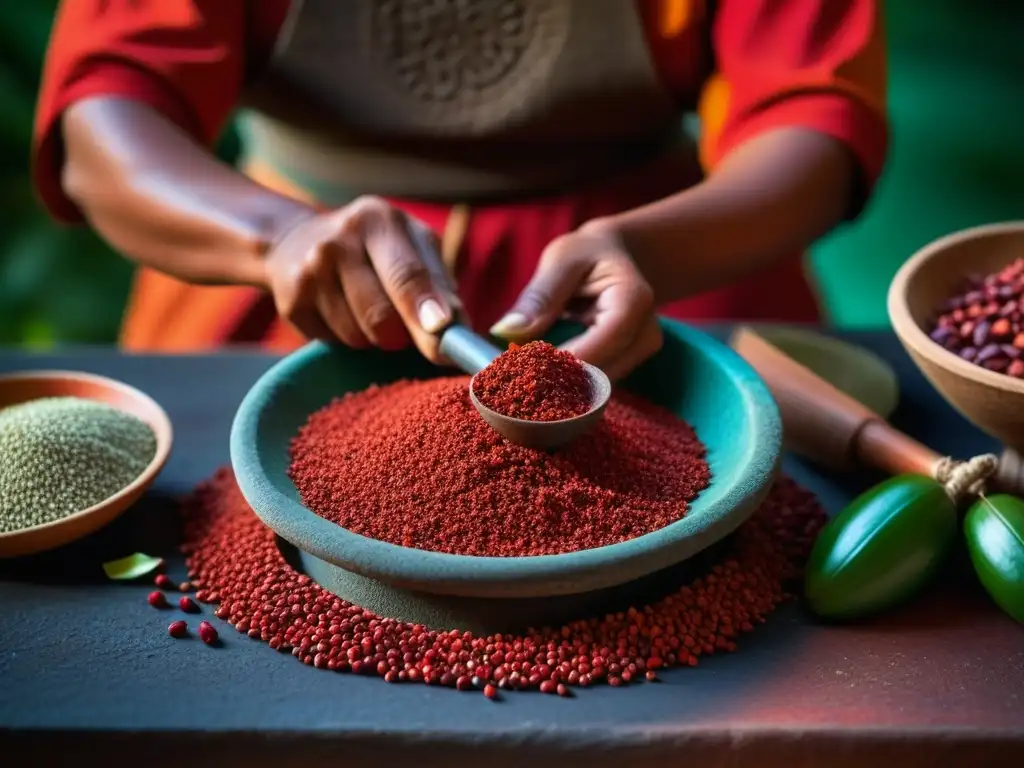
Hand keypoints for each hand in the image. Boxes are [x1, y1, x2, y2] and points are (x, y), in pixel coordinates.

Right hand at [264, 196, 458, 361]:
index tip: (441, 330)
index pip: (408, 273)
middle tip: (404, 333)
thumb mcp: (413, 249)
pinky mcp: (290, 299)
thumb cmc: (375, 251)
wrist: (297, 241)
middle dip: (402, 337)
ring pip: (359, 336)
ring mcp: (311, 269)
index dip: (425, 307)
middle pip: (381, 314)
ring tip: (367, 309)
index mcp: (380, 220)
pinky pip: (334, 342)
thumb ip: (440, 286)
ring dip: (373, 338)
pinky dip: (346, 338)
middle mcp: (340, 239)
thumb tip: (458, 329)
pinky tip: (340, 311)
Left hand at [489, 222, 661, 379]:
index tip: (522, 370)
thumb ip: (539, 296)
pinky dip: (564, 384)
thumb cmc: (586, 254)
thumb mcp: (560, 261)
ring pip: (596, 387)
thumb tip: (507, 332)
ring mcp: (639, 354)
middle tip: (511, 379)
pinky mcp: (626, 367)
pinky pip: (592, 385)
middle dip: (556, 380)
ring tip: (521, 376)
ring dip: (558, 386)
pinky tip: (539, 376)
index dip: (564, 362)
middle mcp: (646, 334)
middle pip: (601, 373)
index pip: (602, 343)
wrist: (613, 259)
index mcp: (632, 301)